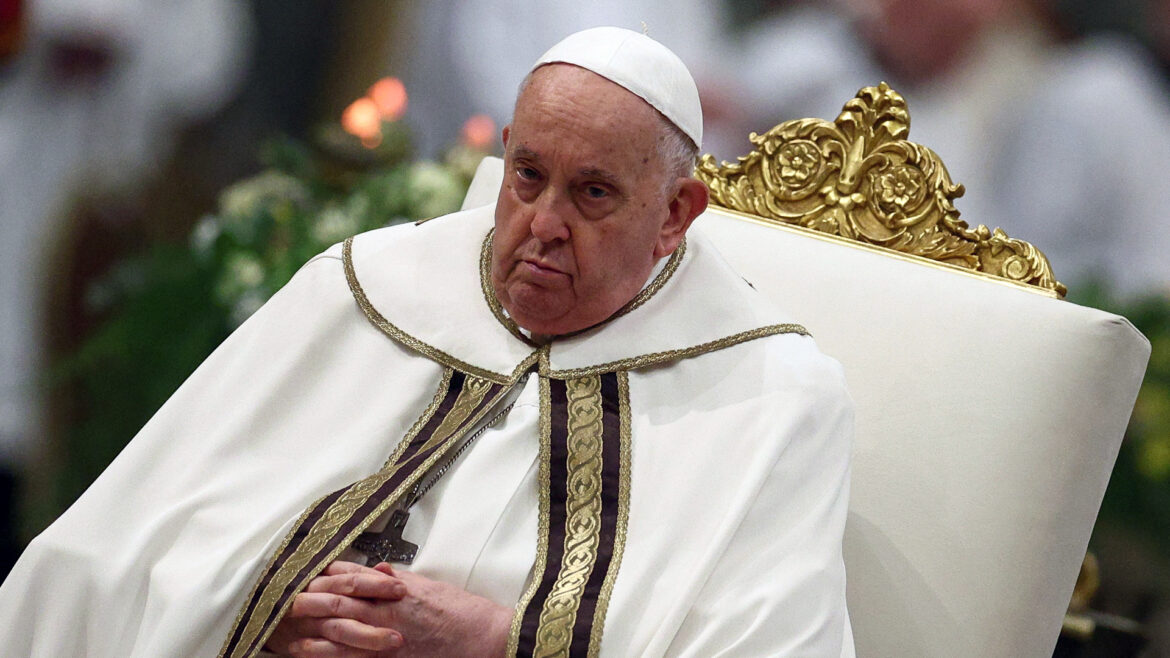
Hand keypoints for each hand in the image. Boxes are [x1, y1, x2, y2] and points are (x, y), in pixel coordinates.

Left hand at [266, 561, 512, 656]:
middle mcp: (386, 612)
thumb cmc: (459, 612)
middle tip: (288, 601)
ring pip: (340, 634)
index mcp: (394, 590)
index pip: (352, 578)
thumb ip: (399, 579)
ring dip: (313, 634)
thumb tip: (377, 571)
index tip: (312, 575)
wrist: (481, 636)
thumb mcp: (428, 586)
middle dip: (311, 602)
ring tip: (292, 636)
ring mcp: (387, 638)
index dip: (328, 577)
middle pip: (339, 604)